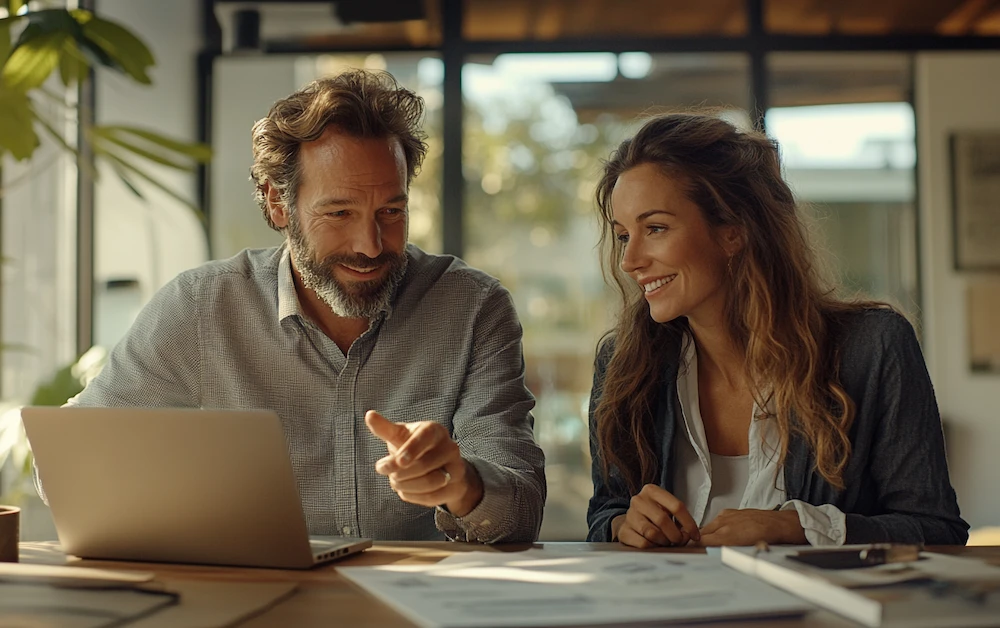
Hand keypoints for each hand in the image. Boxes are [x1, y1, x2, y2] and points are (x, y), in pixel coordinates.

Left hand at [364, 410, 483, 516]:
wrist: (438, 464)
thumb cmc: (413, 446)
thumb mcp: (400, 436)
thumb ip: (385, 428)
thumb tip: (369, 415)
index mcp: (434, 430)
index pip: (425, 437)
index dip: (411, 449)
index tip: (398, 461)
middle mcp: (449, 446)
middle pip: (425, 464)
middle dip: (401, 473)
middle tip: (388, 474)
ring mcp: (455, 467)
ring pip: (431, 482)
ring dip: (407, 485)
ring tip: (396, 482)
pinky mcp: (455, 486)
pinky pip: (433, 497)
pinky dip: (414, 496)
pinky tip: (405, 490)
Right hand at [613, 484, 700, 548]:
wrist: (631, 521)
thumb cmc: (654, 515)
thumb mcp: (666, 509)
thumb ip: (679, 519)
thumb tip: (689, 535)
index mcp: (652, 491)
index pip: (677, 506)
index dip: (689, 523)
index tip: (695, 535)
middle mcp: (639, 500)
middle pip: (663, 520)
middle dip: (676, 535)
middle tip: (679, 541)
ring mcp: (629, 515)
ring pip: (652, 533)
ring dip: (664, 542)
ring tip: (666, 542)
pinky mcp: (623, 531)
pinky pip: (643, 544)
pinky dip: (653, 547)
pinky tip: (654, 544)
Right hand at [698, 508, 806, 545]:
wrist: (778, 525)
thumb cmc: (766, 539)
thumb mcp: (743, 552)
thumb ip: (725, 552)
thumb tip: (715, 556)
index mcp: (725, 536)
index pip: (699, 541)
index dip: (693, 547)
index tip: (691, 550)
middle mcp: (723, 524)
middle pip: (701, 533)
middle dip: (699, 541)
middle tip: (700, 548)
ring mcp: (726, 516)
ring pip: (708, 526)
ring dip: (707, 534)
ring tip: (712, 541)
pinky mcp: (730, 512)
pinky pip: (716, 520)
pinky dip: (716, 526)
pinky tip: (722, 531)